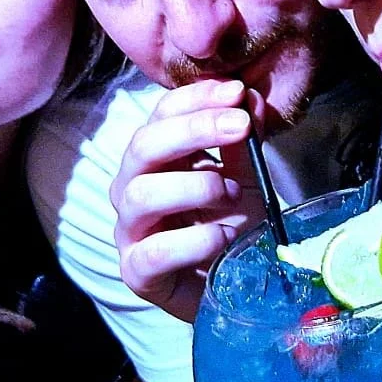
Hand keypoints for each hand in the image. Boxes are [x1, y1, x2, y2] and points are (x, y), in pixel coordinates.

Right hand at [112, 79, 262, 321]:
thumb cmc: (230, 228)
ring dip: (194, 187)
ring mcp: (130, 231)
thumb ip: (243, 144)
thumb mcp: (244, 180)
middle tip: (240, 126)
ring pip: (140, 195)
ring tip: (232, 194)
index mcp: (155, 159)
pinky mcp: (137, 273)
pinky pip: (153, 252)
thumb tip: (251, 97)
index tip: (237, 92)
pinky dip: (194, 241)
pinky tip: (224, 237)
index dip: (195, 98)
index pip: (160, 115)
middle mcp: (132, 188)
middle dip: (193, 130)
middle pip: (142, 146)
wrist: (232, 289)